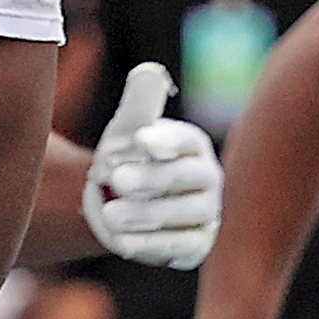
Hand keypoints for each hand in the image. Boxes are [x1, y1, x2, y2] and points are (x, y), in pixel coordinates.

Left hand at [82, 63, 217, 268]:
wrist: (118, 204)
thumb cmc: (127, 159)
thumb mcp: (129, 130)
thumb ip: (140, 103)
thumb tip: (147, 71)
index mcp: (193, 145)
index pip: (185, 141)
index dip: (164, 140)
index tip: (140, 139)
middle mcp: (207, 178)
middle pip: (179, 178)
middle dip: (148, 180)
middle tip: (117, 179)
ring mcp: (206, 213)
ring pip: (178, 214)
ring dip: (145, 215)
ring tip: (111, 214)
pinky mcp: (198, 245)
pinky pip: (179, 247)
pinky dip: (151, 245)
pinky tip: (123, 243)